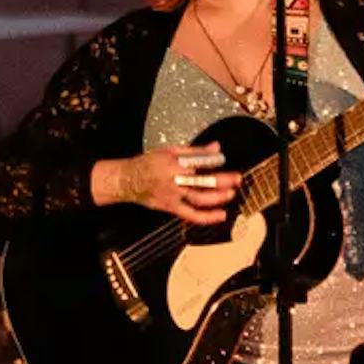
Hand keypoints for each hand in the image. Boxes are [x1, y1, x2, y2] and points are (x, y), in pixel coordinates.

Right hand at [97, 144, 240, 225]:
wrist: (128, 181)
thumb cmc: (148, 164)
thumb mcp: (170, 151)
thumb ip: (195, 150)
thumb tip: (216, 147)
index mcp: (173, 163)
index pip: (198, 161)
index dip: (213, 160)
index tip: (224, 158)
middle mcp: (174, 180)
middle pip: (202, 181)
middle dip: (222, 180)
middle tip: (236, 178)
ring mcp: (173, 195)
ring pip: (199, 198)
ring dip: (218, 197)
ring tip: (231, 193)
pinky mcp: (171, 207)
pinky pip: (191, 215)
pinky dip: (207, 217)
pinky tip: (221, 215)